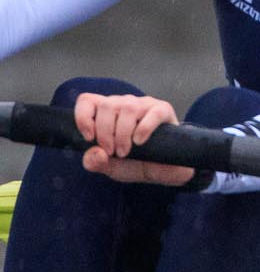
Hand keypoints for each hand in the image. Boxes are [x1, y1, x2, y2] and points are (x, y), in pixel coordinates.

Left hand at [74, 93, 193, 186]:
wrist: (162, 171)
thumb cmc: (136, 163)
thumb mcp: (109, 167)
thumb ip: (95, 162)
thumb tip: (95, 152)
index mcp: (107, 113)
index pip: (87, 100)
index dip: (83, 117)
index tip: (90, 138)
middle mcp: (125, 104)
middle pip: (107, 105)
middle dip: (105, 133)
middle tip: (111, 152)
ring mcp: (145, 105)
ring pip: (128, 108)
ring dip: (122, 134)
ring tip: (125, 151)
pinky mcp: (164, 110)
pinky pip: (152, 113)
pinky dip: (144, 129)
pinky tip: (140, 141)